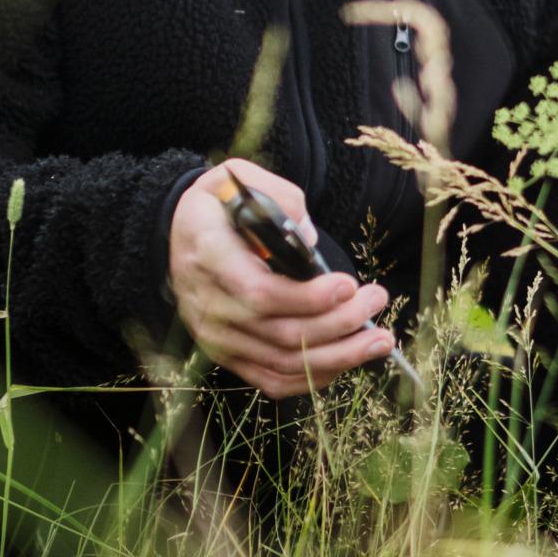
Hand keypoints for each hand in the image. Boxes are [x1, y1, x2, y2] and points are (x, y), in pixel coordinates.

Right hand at [167, 159, 393, 398]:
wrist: (178, 232)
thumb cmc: (218, 203)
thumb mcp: (239, 176)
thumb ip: (278, 196)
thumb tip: (307, 237)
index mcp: (209, 256)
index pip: (259, 293)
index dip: (307, 298)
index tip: (349, 285)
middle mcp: (208, 304)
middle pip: (281, 332)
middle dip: (340, 322)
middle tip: (377, 300)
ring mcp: (215, 336)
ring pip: (284, 361)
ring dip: (339, 355)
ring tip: (379, 340)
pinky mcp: (226, 355)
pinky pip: (273, 380)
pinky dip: (314, 376)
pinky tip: (347, 360)